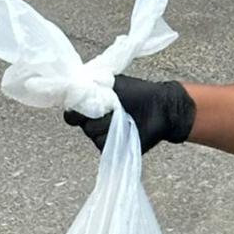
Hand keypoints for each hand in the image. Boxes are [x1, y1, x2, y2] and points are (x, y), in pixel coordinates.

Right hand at [63, 74, 195, 153]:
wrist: (161, 108)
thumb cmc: (138, 93)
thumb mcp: (113, 84)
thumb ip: (92, 86)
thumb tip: (75, 88)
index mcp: (90, 106)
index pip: (71, 113)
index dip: (76, 110)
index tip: (86, 103)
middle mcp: (93, 122)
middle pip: (82, 124)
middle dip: (95, 116)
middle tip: (112, 108)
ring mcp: (103, 136)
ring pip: (93, 135)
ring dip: (108, 125)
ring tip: (123, 116)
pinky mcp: (114, 149)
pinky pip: (104, 146)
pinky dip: (114, 137)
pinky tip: (125, 129)